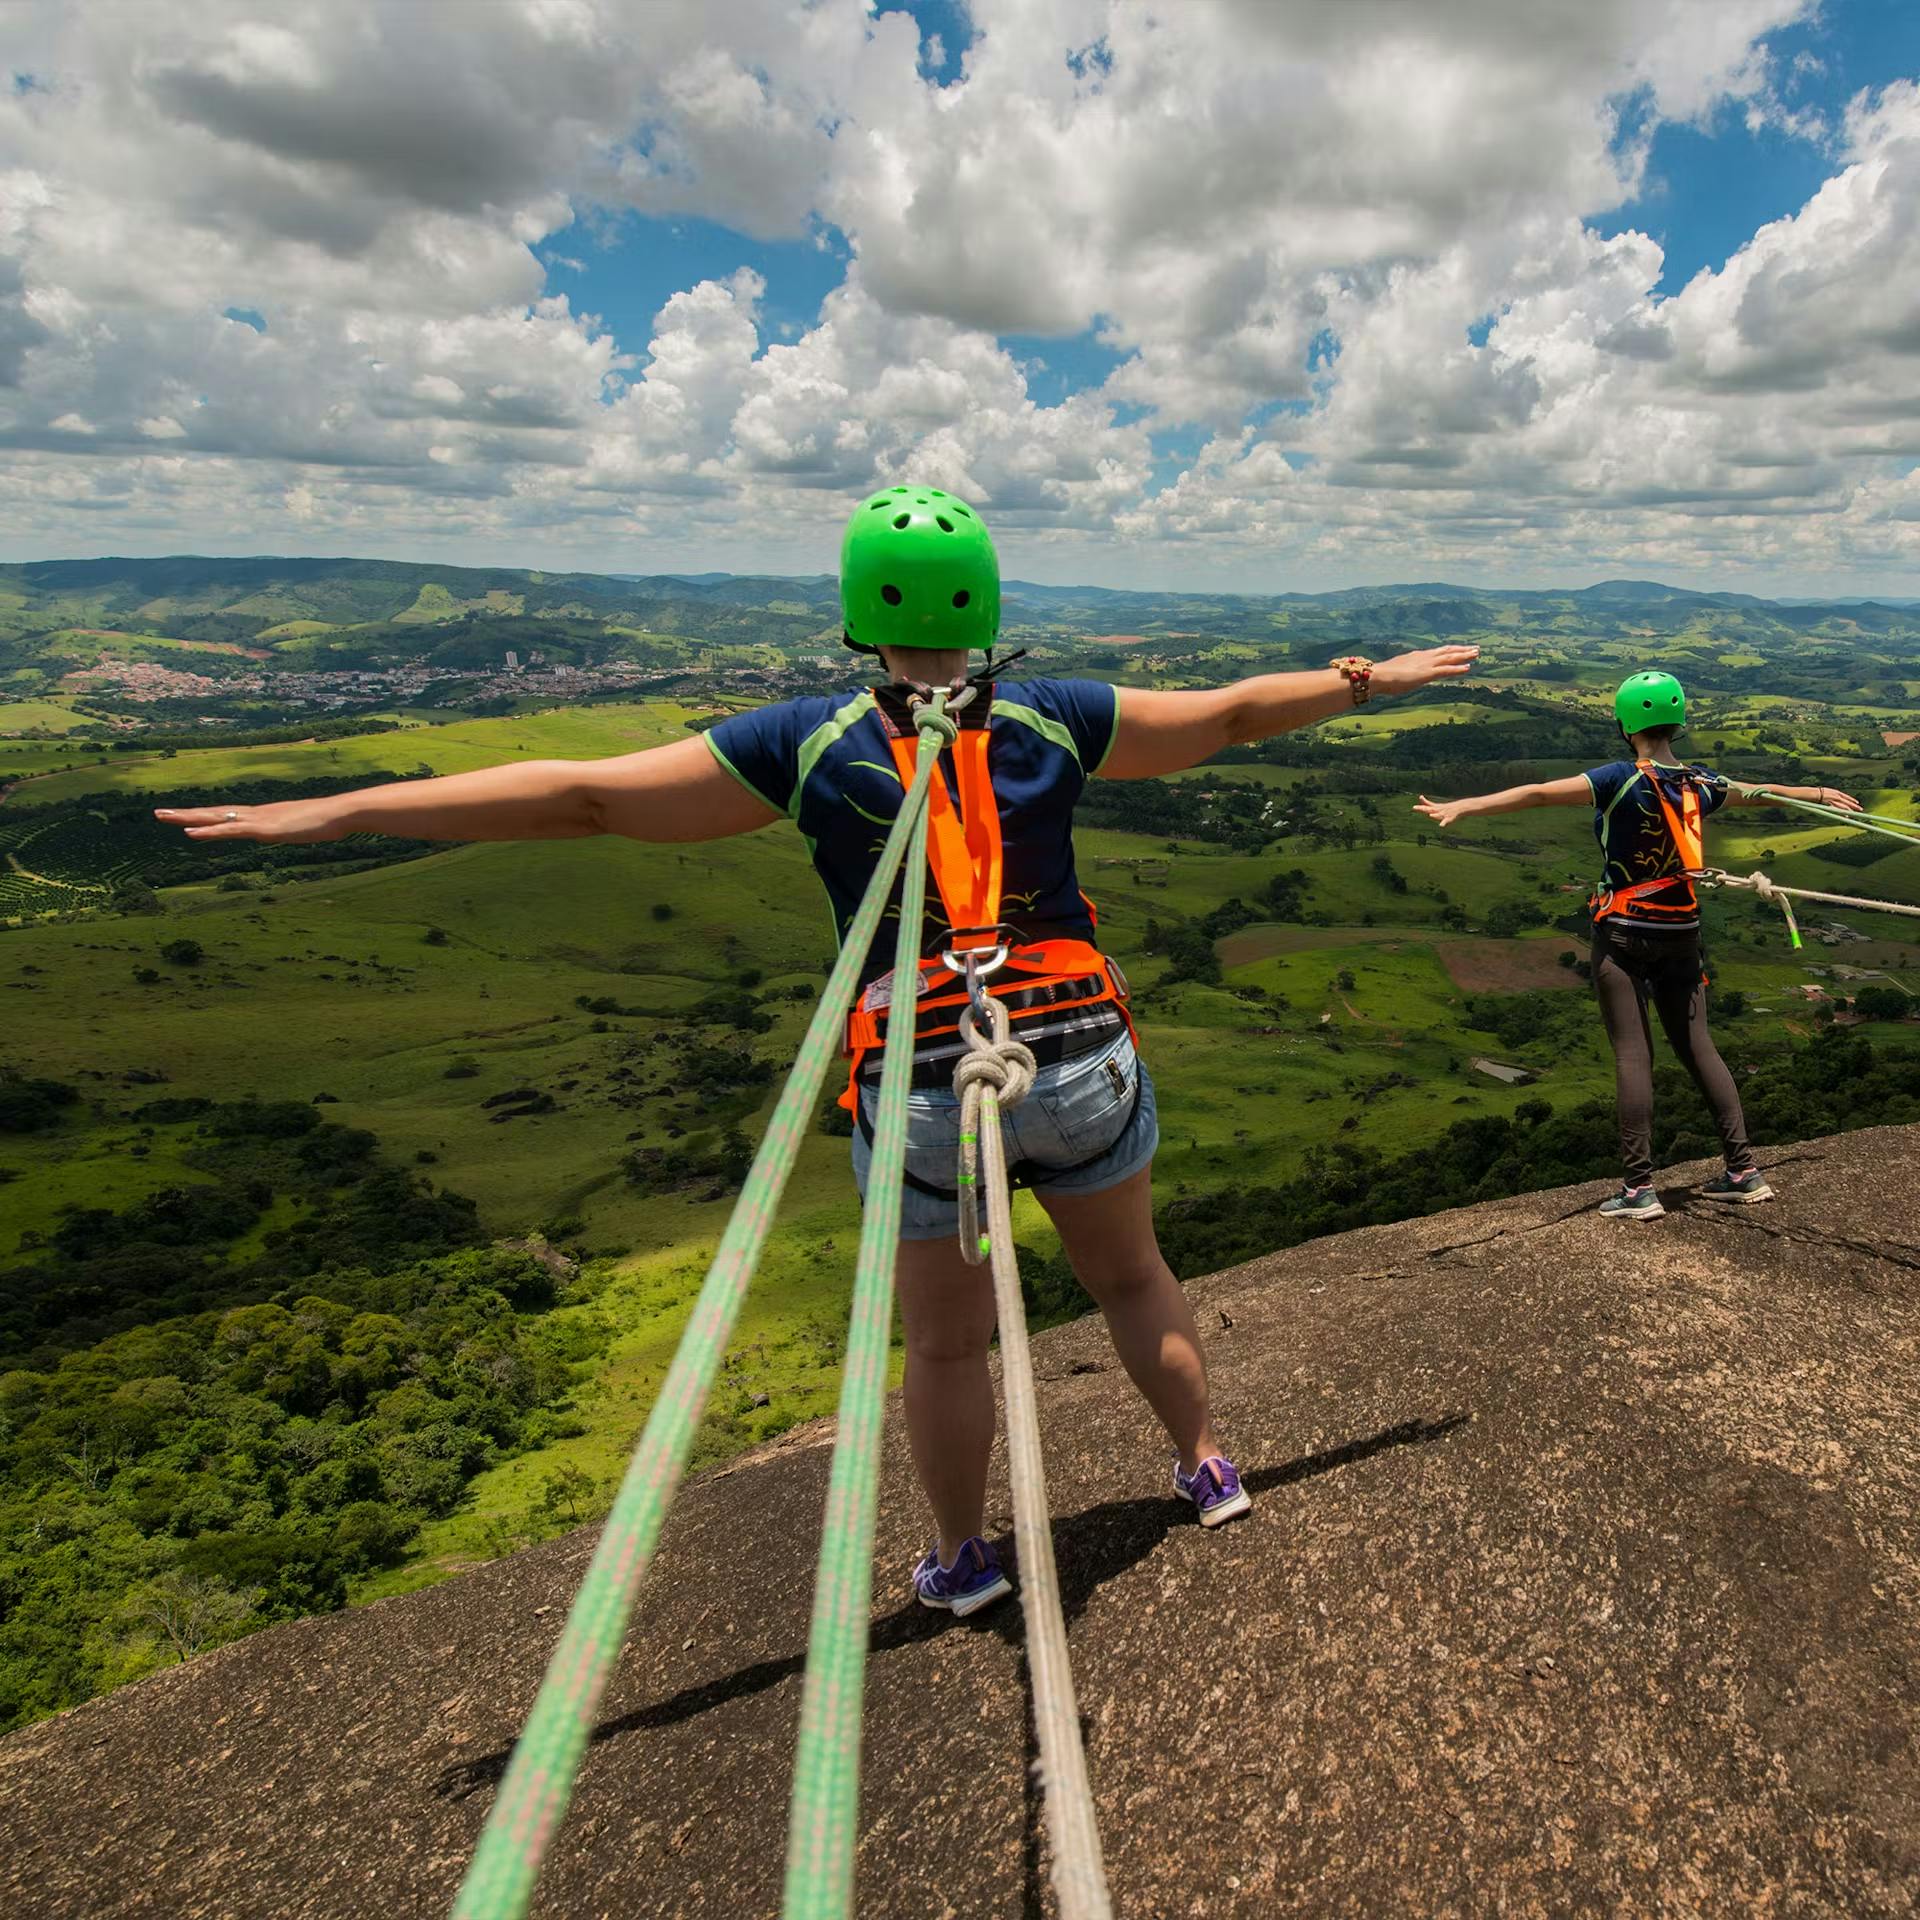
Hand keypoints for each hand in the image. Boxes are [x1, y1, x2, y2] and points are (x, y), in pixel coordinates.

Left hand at [154, 800, 341, 842]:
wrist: (340, 813)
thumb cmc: (328, 821)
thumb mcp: (303, 828)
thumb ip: (292, 828)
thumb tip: (293, 830)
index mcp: (262, 816)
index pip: (226, 815)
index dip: (204, 816)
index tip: (184, 817)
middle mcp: (254, 814)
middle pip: (213, 813)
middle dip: (185, 814)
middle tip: (157, 813)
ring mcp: (257, 820)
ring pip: (215, 818)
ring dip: (188, 818)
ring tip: (163, 817)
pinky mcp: (263, 829)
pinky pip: (230, 830)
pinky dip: (208, 831)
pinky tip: (190, 833)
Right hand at [1370, 644, 1480, 694]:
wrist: (1378, 676)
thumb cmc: (1382, 678)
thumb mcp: (1395, 674)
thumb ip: (1402, 674)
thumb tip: (1398, 678)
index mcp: (1416, 657)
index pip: (1437, 652)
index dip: (1449, 651)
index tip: (1459, 649)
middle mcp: (1424, 657)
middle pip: (1447, 651)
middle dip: (1461, 650)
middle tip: (1475, 648)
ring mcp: (1426, 664)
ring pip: (1450, 658)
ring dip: (1464, 655)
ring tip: (1477, 653)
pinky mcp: (1428, 673)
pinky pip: (1446, 670)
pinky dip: (1458, 668)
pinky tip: (1468, 667)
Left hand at [1414, 794, 1465, 829]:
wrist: (1459, 807)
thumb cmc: (1446, 808)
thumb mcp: (1436, 806)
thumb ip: (1428, 803)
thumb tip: (1420, 797)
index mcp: (1435, 807)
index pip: (1427, 804)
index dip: (1423, 801)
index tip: (1419, 797)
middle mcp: (1438, 810)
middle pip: (1429, 809)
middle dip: (1422, 809)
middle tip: (1414, 808)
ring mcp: (1443, 814)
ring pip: (1438, 815)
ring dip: (1434, 815)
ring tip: (1429, 815)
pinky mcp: (1448, 818)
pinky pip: (1445, 821)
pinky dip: (1443, 823)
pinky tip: (1440, 826)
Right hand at [1816, 787, 1861, 811]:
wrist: (1813, 793)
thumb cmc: (1817, 792)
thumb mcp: (1826, 791)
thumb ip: (1831, 794)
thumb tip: (1833, 796)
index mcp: (1836, 792)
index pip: (1846, 796)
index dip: (1852, 800)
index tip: (1857, 802)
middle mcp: (1837, 796)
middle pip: (1847, 802)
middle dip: (1854, 806)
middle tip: (1861, 809)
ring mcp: (1834, 801)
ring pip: (1844, 806)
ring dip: (1850, 810)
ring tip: (1855, 814)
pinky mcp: (1830, 805)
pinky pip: (1838, 810)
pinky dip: (1843, 813)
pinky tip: (1847, 816)